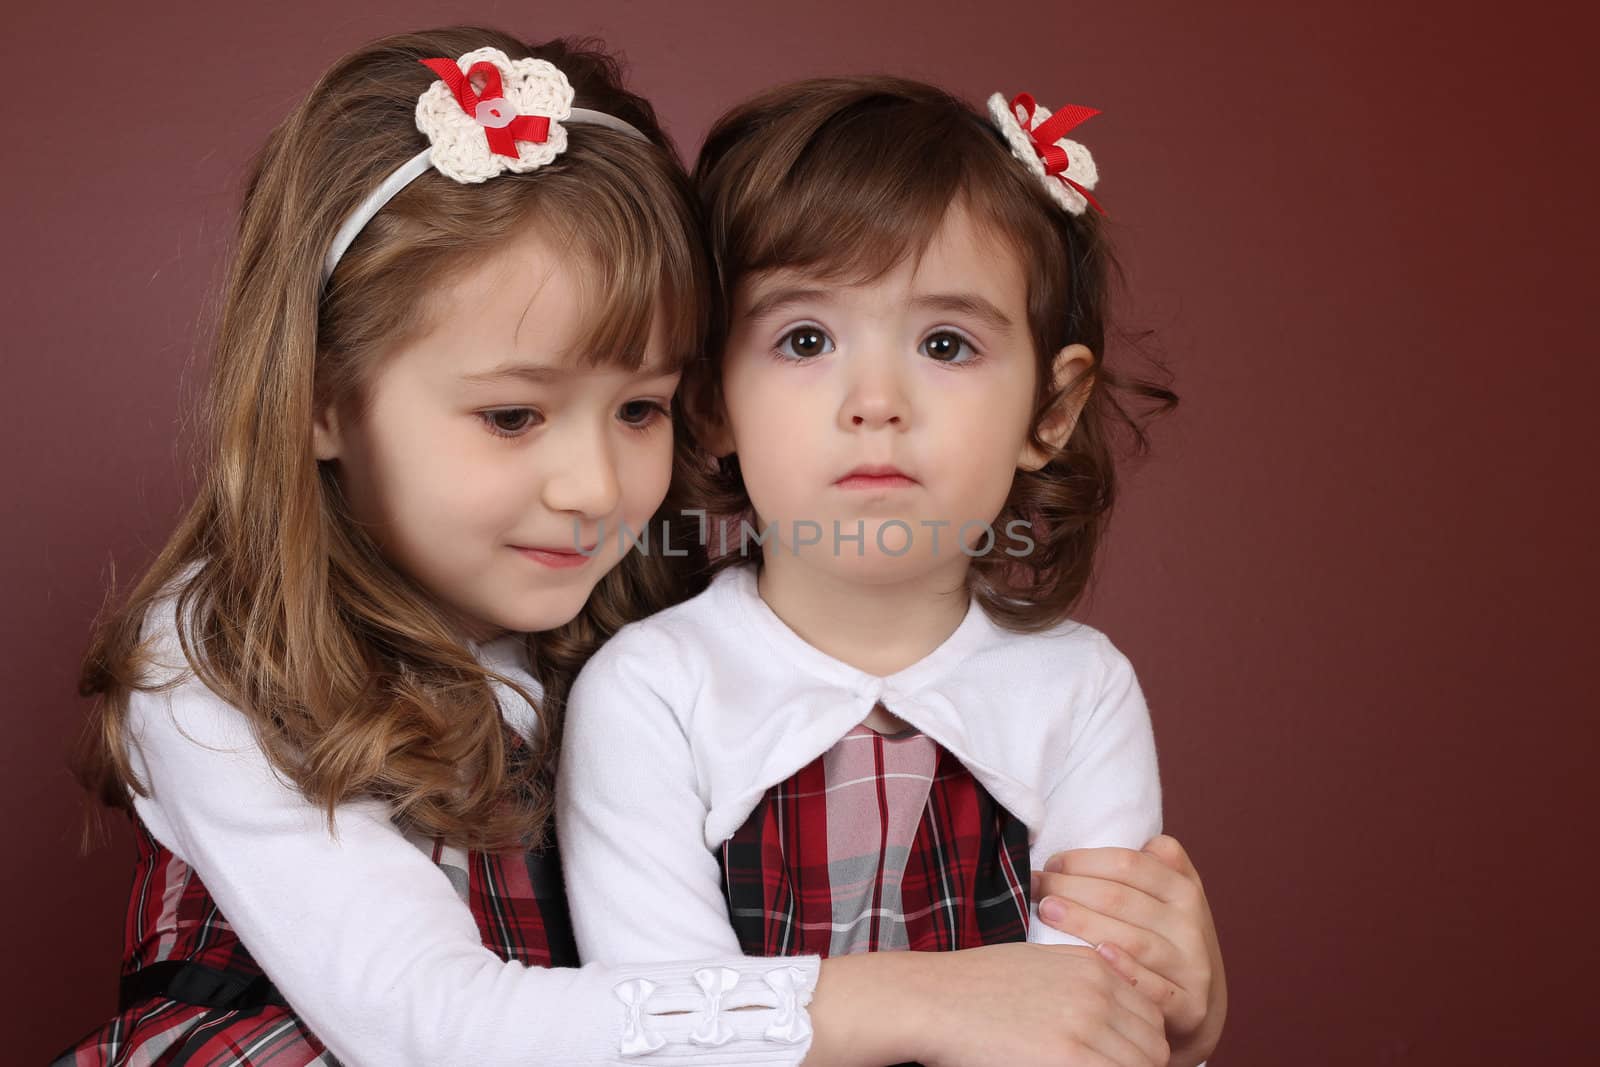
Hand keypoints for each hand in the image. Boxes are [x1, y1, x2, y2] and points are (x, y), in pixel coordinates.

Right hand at [915, 943, 1169, 1066]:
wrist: (934, 999)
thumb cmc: (975, 987)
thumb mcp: (1039, 965)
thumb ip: (1083, 982)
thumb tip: (1110, 1020)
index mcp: (1093, 966)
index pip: (1150, 1015)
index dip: (1138, 1044)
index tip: (1116, 1057)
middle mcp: (1097, 991)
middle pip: (1153, 1045)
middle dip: (1136, 1064)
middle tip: (1100, 1065)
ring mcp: (1085, 1025)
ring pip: (1141, 1065)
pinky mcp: (1068, 1058)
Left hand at [1033, 835, 1225, 1066]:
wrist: (1199, 1005)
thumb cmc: (1165, 940)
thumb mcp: (1168, 897)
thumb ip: (1150, 864)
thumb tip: (1111, 833)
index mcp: (1184, 889)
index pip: (1128, 864)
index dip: (1083, 861)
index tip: (1051, 864)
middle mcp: (1191, 924)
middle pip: (1121, 899)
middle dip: (1070, 888)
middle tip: (1035, 887)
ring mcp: (1192, 966)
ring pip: (1132, 939)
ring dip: (1083, 923)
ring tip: (1047, 911)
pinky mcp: (1191, 1005)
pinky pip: (1153, 987)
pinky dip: (1124, 970)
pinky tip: (1095, 957)